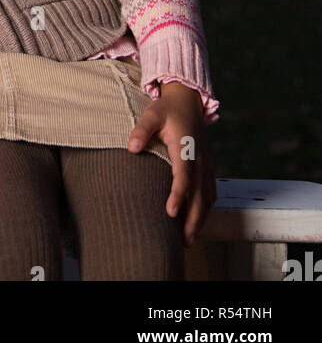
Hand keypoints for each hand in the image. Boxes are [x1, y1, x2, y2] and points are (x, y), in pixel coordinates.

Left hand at [126, 81, 216, 245]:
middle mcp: (200, 158)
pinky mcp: (208, 167)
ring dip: (200, 219)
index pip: (184, 175)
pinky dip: (206, 209)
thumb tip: (132, 147)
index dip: (179, 194)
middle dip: (193, 219)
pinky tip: (197, 222)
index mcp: (186, 146)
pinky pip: (211, 192)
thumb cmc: (167, 109)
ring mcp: (206, 164)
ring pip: (208, 197)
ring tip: (188, 239)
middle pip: (200, 194)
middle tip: (183, 241)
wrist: (188, 101)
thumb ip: (142, 130)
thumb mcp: (152, 114)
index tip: (171, 212)